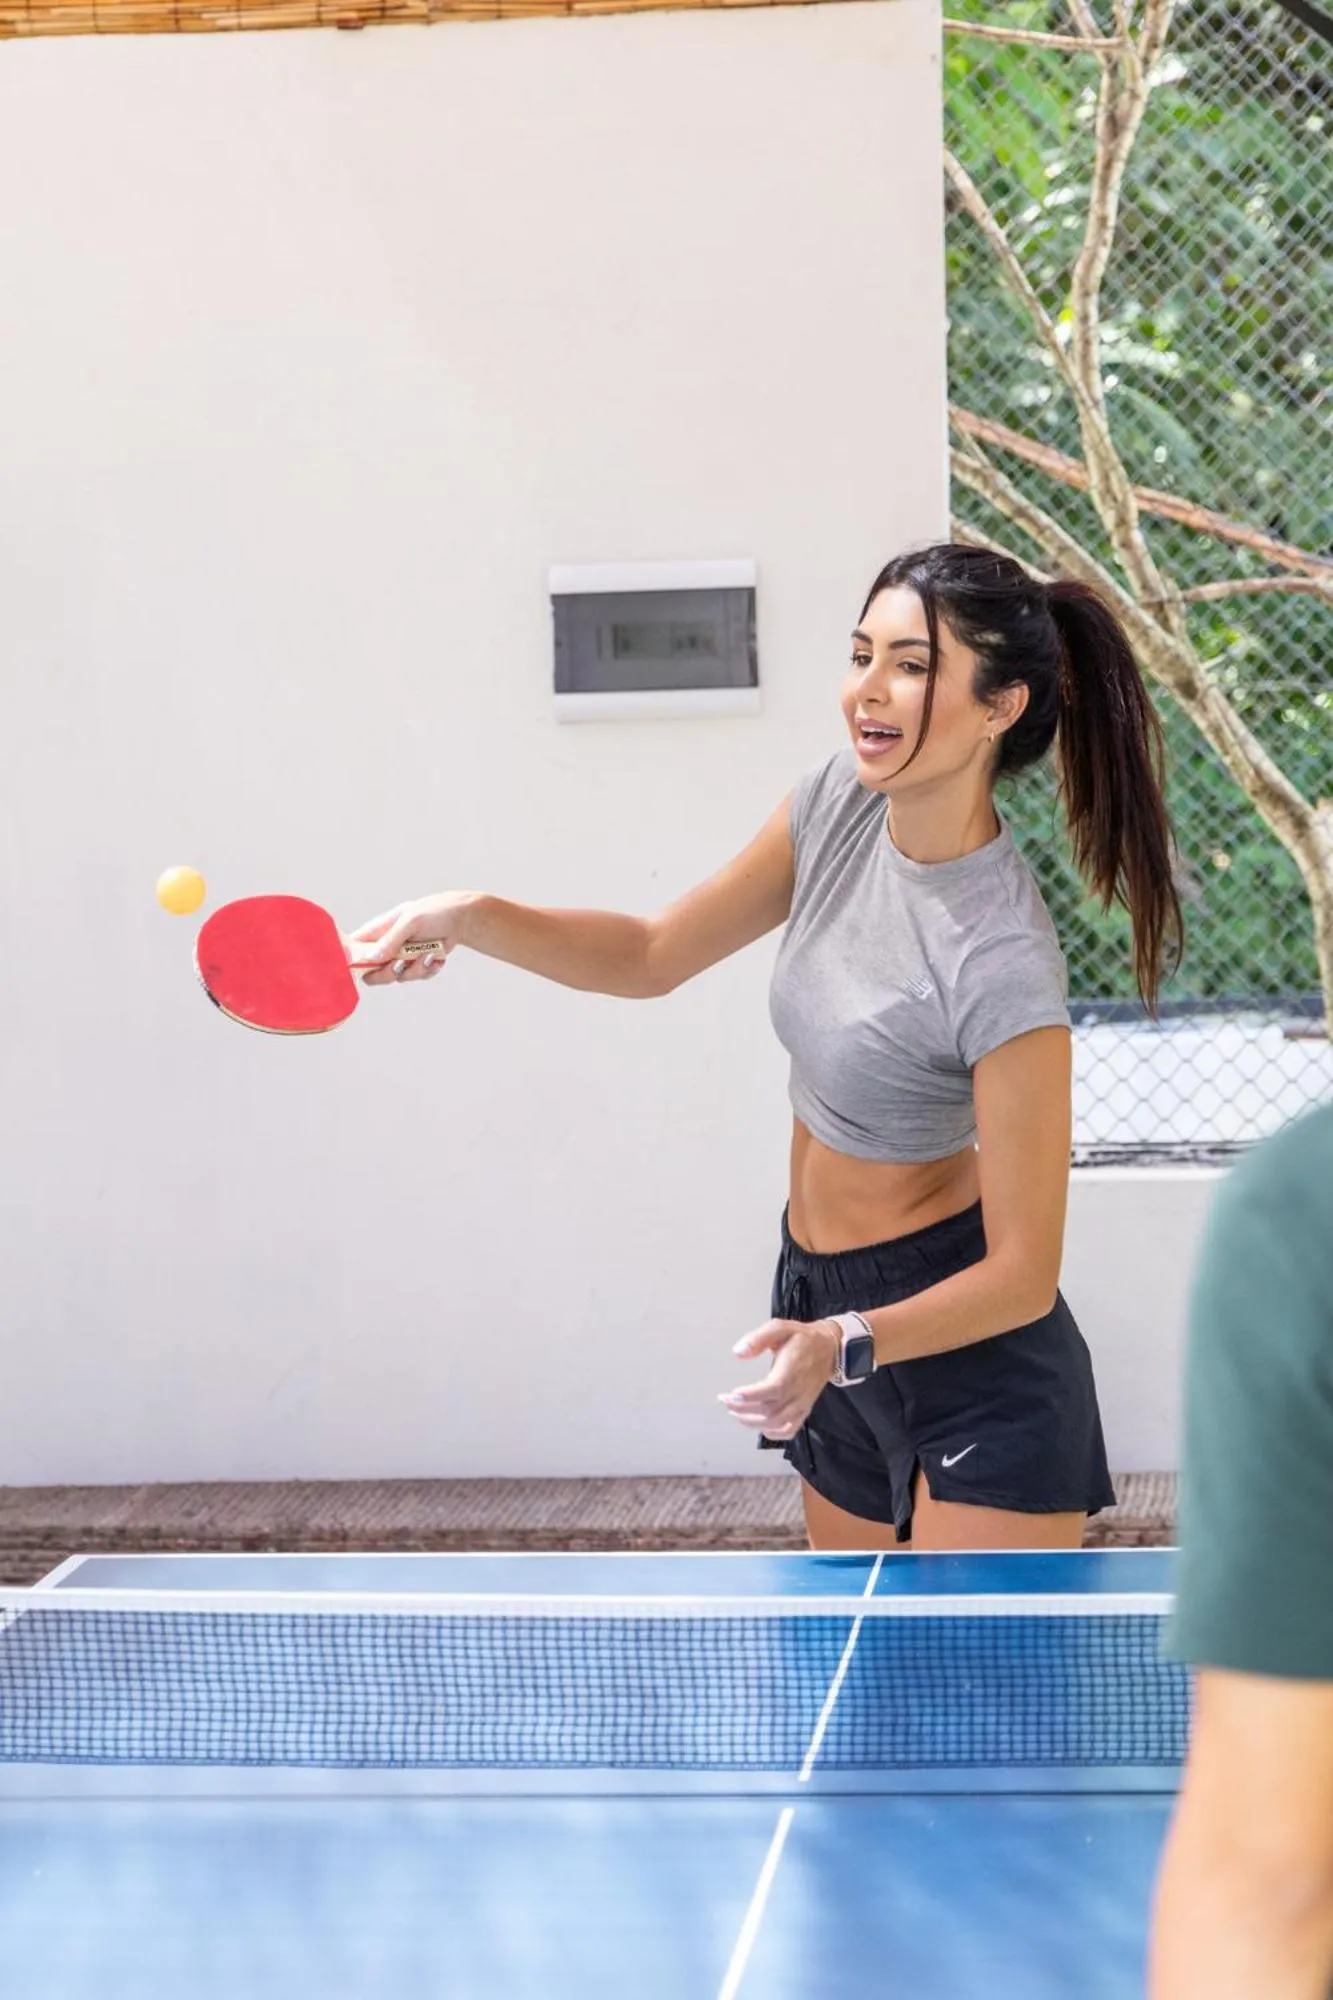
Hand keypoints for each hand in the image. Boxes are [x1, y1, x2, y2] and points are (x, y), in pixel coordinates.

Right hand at [345, 892, 479, 985]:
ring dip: (415, 969)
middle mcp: (386, 946)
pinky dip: (428, 969)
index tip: (366, 966)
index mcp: (378, 931)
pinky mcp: (416, 965)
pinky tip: (436, 957)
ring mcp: (401, 957)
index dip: (353, 961)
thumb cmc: (434, 912)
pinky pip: (416, 977)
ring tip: (428, 953)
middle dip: (387, 973)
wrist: (462, 919)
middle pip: (372, 973)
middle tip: (401, 964)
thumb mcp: (412, 921)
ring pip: (397, 977)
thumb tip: (371, 957)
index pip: (354, 949)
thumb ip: (391, 939)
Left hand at [720, 1318, 838, 1440]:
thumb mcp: (780, 1327)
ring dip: (752, 1421)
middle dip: (743, 1409)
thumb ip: (758, 1338)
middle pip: (770, 1409)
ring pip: (777, 1422)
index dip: (751, 1396)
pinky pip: (790, 1429)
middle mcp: (799, 1391)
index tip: (731, 1395)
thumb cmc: (802, 1338)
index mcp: (792, 1370)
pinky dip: (773, 1434)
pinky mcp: (805, 1410)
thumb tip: (738, 1353)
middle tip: (724, 1401)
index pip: (772, 1390)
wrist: (829, 1348)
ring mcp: (803, 1403)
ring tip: (734, 1412)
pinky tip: (759, 1427)